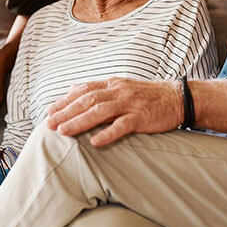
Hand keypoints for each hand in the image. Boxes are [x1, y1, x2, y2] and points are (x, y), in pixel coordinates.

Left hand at [46, 77, 183, 146]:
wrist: (178, 98)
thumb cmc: (147, 95)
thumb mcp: (121, 86)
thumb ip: (98, 88)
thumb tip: (72, 88)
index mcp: (112, 84)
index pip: (83, 90)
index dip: (65, 100)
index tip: (49, 110)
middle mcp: (119, 91)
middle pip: (87, 100)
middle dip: (66, 112)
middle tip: (49, 124)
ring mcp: (130, 104)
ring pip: (100, 111)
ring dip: (80, 121)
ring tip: (63, 131)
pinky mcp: (142, 117)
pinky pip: (122, 125)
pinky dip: (107, 133)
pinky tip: (94, 142)